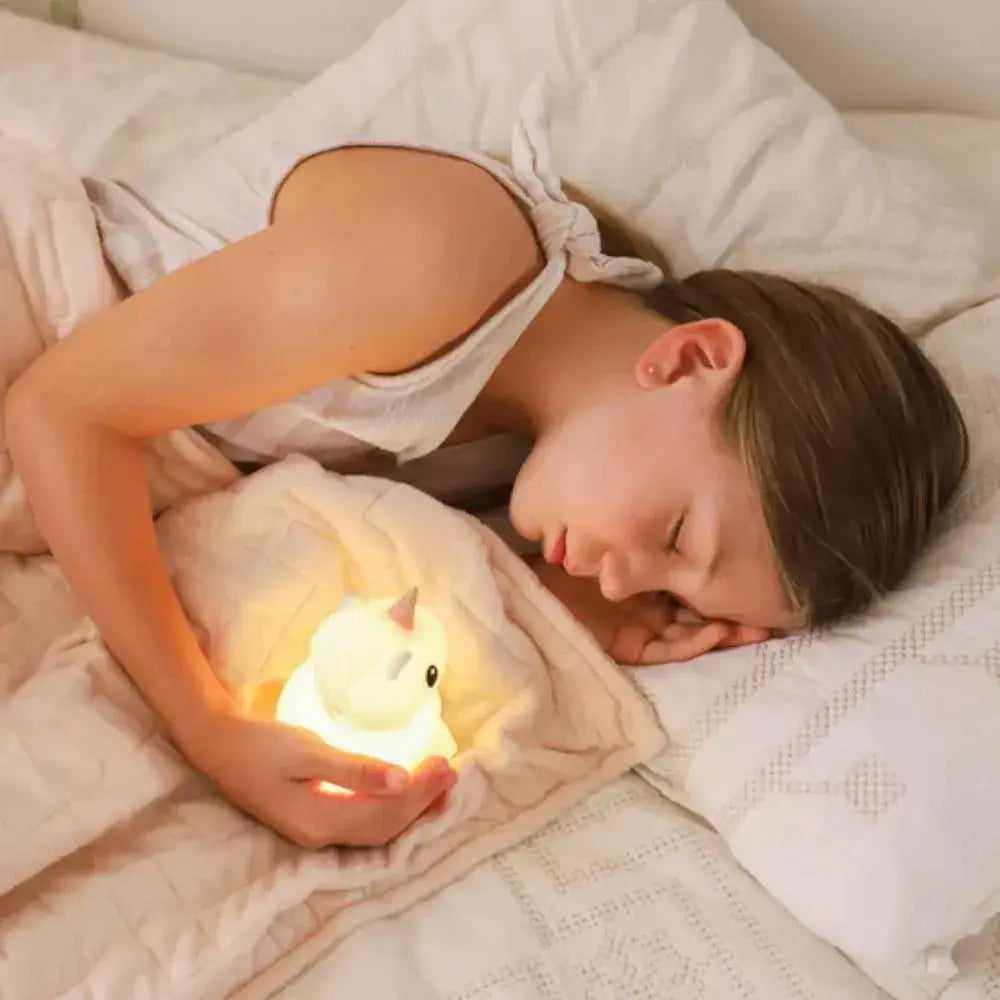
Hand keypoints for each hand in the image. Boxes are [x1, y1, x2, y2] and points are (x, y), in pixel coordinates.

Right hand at [186, 708, 456, 848]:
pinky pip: (363, 821)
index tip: (446, 765)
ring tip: (441, 785)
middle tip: (452, 771)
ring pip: (376, 829)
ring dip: (410, 808)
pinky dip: (391, 806)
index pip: (385, 815)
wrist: (218, 745)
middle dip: (422, 802)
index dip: (419, 793)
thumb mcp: (308, 750)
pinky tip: (404, 791)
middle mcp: (320, 835)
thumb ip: (355, 768)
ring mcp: (315, 830)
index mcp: (319, 821)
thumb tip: (402, 779)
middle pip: (385, 828)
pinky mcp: (314, 818)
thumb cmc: (261, 743)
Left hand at [530, 559, 769, 664]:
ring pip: (690, 634)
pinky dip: (691, 644)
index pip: (693, 584)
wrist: (526, 572)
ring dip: (720, 634)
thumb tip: (705, 512)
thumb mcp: (615, 536)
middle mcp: (647, 599)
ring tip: (752, 630)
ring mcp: (638, 623)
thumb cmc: (567, 542)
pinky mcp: (624, 645)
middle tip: (768, 618)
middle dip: (733, 616)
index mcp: (647, 572)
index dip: (724, 587)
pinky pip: (666, 649)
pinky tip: (715, 634)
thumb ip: (649, 538)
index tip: (757, 584)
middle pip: (698, 613)